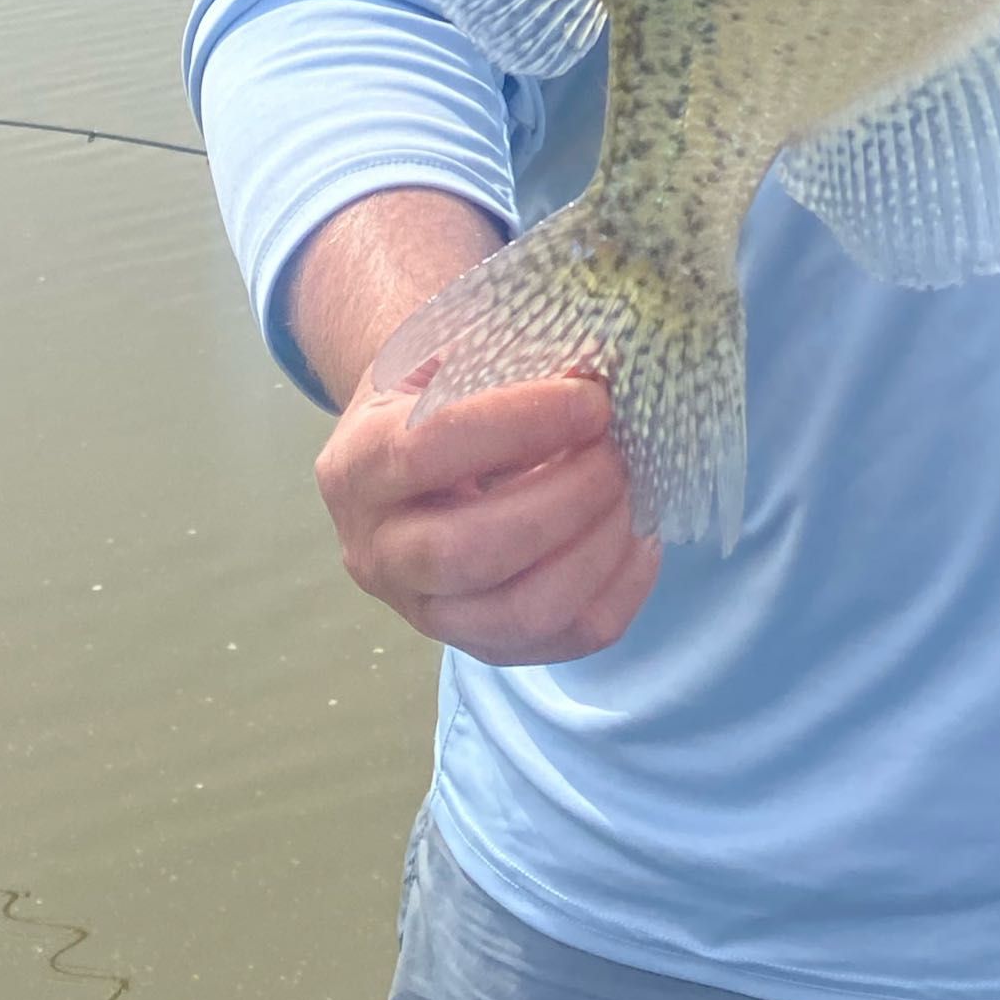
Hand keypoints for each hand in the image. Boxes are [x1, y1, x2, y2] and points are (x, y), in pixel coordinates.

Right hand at [316, 365, 662, 664]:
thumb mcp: (448, 355)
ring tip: (631, 493)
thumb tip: (601, 369)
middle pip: (468, 552)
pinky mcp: (480, 645)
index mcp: (359, 462)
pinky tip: (639, 539)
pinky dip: (617, 592)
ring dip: (595, 551)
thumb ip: (508, 357)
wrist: (408, 454)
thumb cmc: (436, 391)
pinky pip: (561, 641)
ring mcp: (425, 612)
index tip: (592, 400)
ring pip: (518, 613)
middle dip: (563, 499)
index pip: (430, 449)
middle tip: (616, 454)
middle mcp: (377, 551)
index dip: (521, 422)